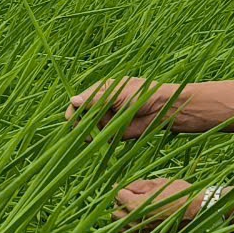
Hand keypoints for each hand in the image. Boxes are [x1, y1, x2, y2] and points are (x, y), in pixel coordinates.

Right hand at [68, 77, 183, 139]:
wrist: (163, 109)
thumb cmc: (143, 94)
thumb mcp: (118, 94)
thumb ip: (96, 99)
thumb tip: (73, 100)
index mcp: (102, 91)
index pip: (81, 99)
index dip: (74, 108)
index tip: (70, 116)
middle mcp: (103, 105)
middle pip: (83, 115)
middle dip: (79, 122)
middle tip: (78, 128)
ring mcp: (108, 120)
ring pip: (89, 128)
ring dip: (86, 132)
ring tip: (88, 135)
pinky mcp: (114, 133)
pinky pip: (100, 138)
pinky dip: (96, 141)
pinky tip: (95, 141)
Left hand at [110, 177, 204, 232]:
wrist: (198, 211)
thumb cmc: (181, 194)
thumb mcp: (159, 183)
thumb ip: (139, 185)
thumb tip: (123, 185)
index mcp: (136, 205)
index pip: (118, 195)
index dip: (122, 189)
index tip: (128, 187)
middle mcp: (135, 221)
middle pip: (115, 213)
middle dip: (119, 204)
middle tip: (129, 198)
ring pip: (120, 228)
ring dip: (121, 220)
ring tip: (129, 213)